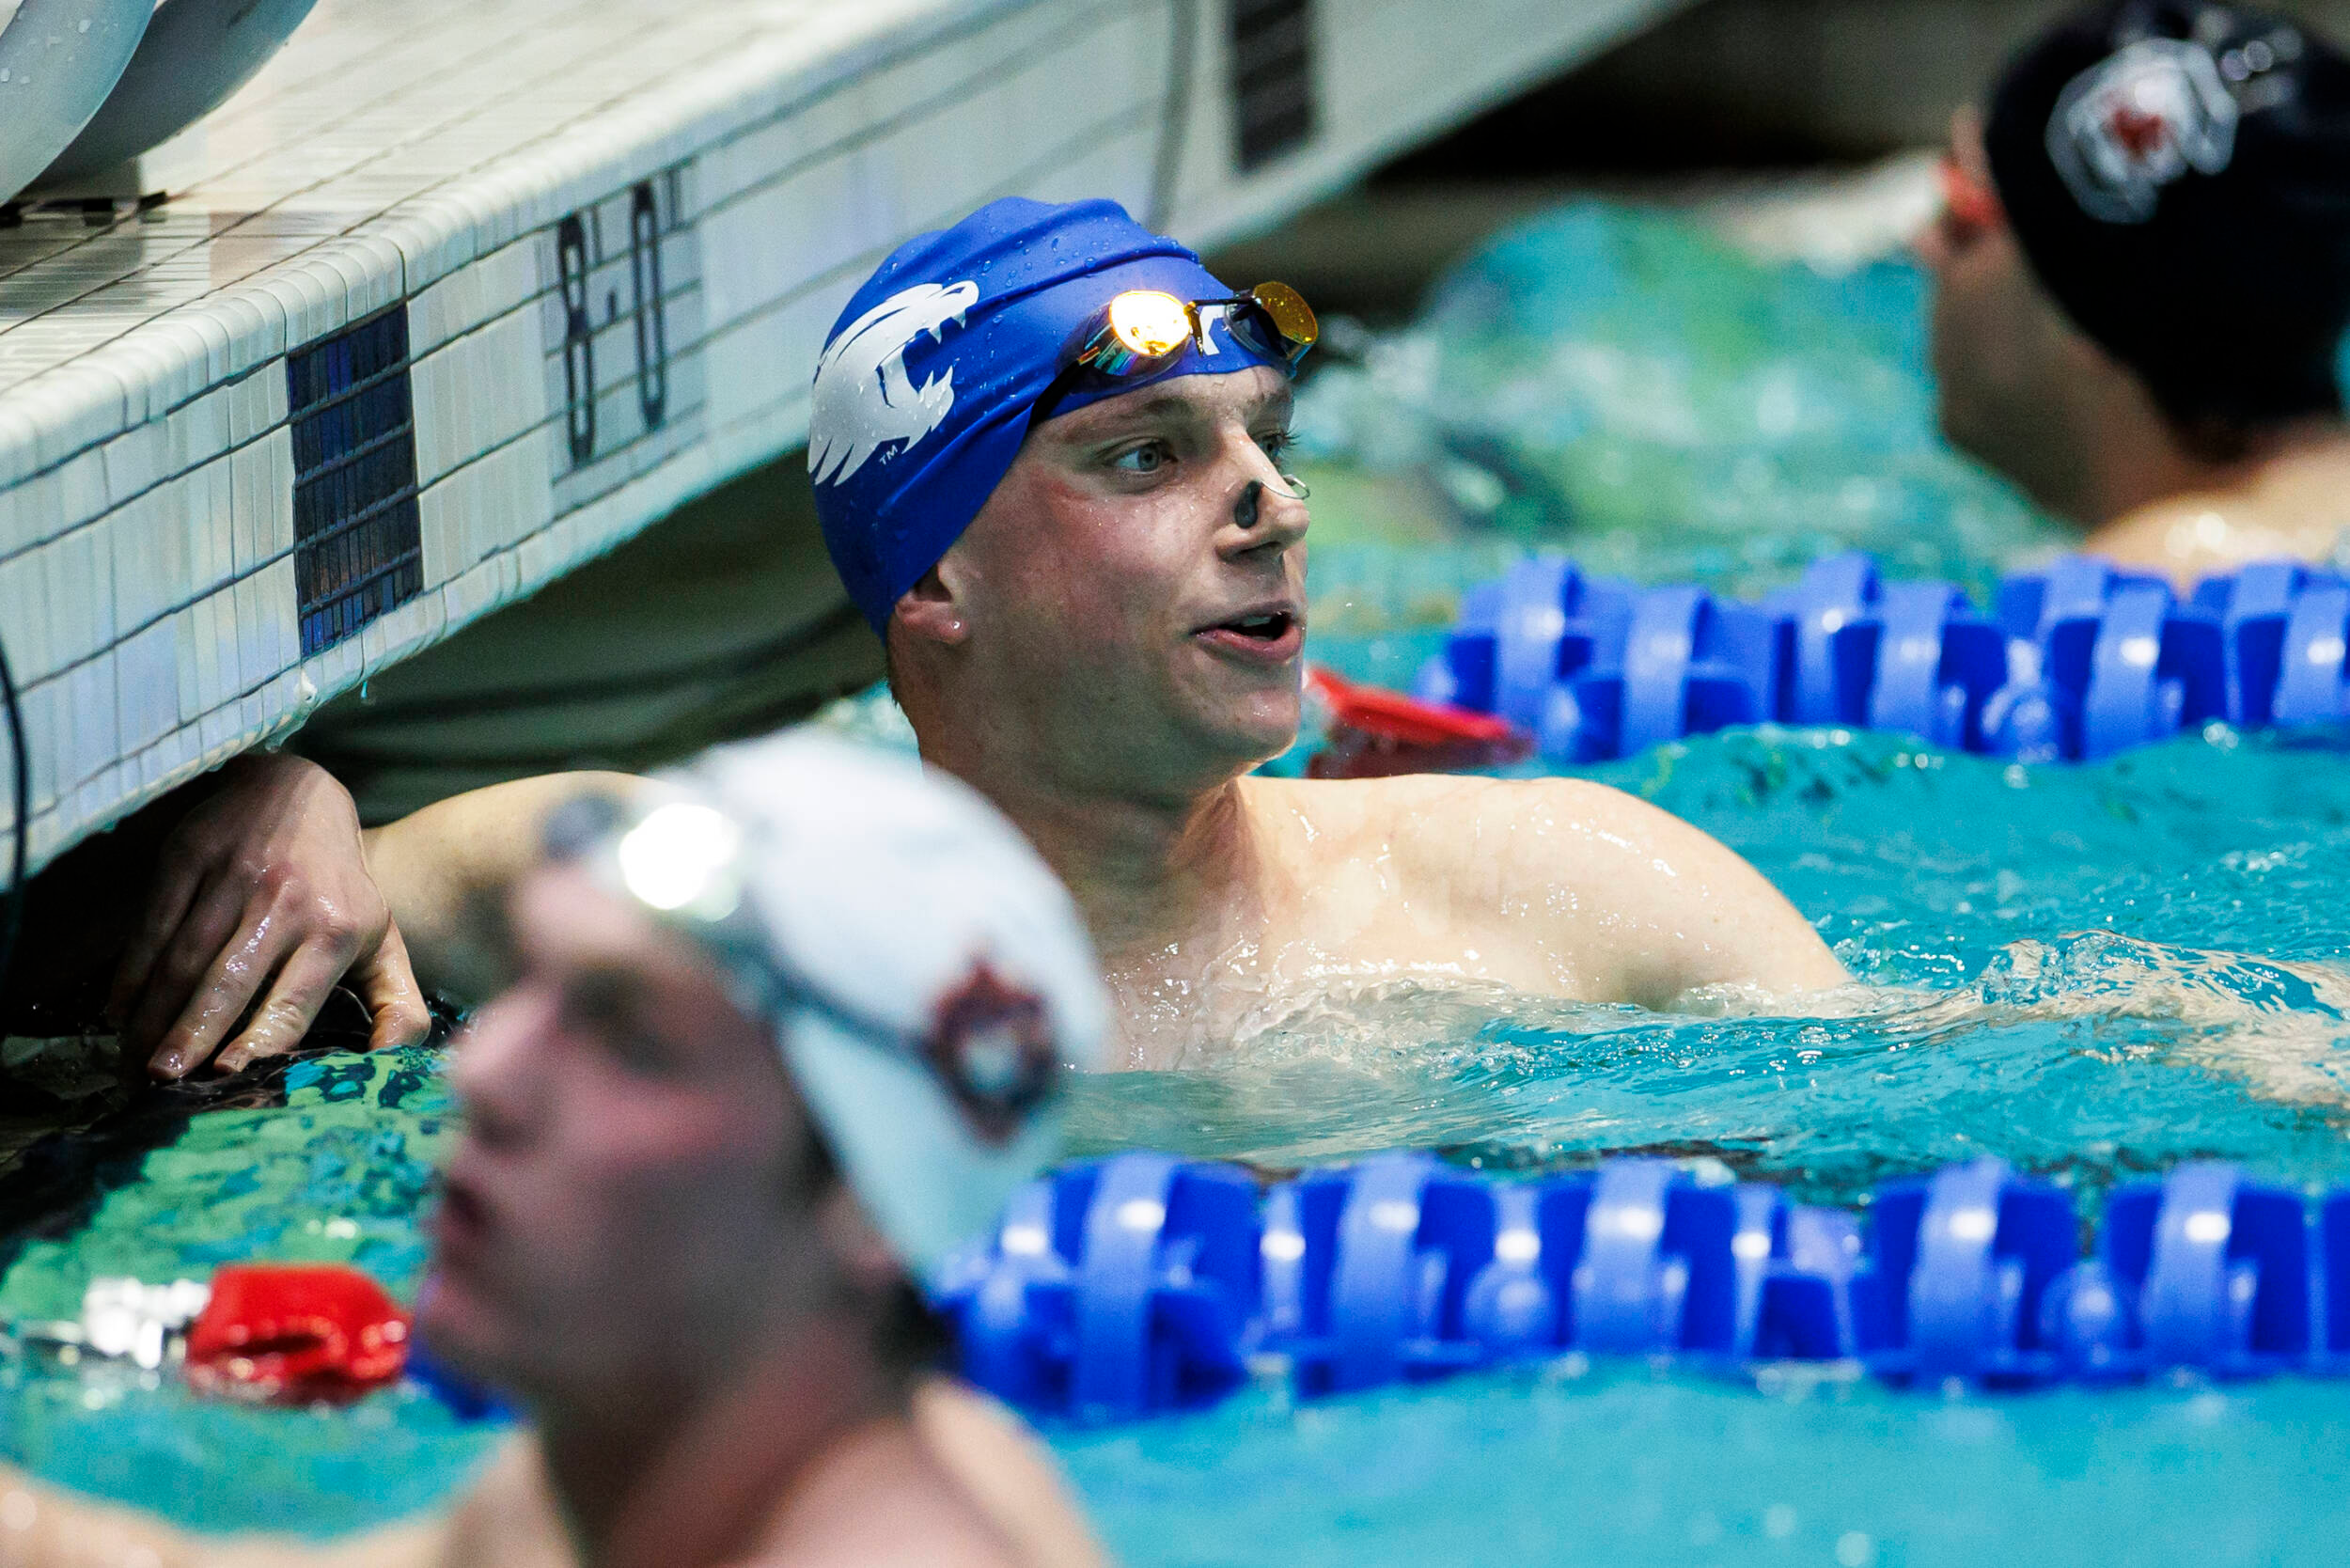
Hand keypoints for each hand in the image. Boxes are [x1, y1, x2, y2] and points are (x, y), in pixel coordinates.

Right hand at [107, 752, 431, 1078]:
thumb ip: (397, 1006)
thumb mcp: (383, 940)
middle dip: (189, 1034)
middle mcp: (284, 903)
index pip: (292, 999)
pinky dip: (131, 974)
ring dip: (152, 1014)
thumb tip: (393, 1066)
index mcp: (334, 931)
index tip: (226, 1074)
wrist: (297, 792)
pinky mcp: (187, 858)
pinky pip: (152, 927)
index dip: (258, 1038)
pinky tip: (119, 1011)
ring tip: (134, 1060)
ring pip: (182, 959)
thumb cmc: (341, 888)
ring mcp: (232, 878)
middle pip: (227, 982)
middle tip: (158, 1080)